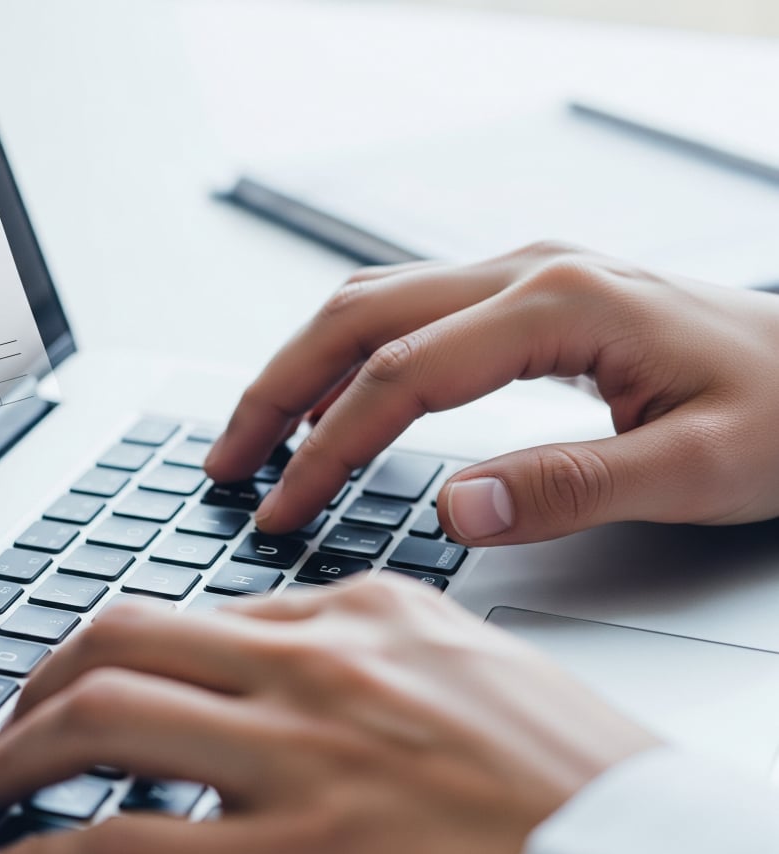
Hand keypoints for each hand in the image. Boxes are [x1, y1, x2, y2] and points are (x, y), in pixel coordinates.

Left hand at [0, 578, 655, 853]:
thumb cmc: (573, 776)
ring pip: (103, 718)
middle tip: (17, 715)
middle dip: (46, 676)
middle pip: (126, 637)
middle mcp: (319, 663)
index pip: (207, 612)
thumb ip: (381, 658)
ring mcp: (300, 753)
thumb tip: (305, 670)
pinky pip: (124, 844)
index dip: (131, 651)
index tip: (100, 677)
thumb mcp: (472, 672)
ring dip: (20, 750)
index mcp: (367, 614)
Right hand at [203, 243, 778, 542]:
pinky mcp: (526, 300)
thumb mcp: (696, 469)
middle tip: (227, 460)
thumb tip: (452, 510)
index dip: (329, 450)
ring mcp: (524, 278)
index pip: (403, 377)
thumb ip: (570, 488)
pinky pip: (410, 315)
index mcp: (561, 305)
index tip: (284, 509)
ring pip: (374, 304)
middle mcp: (528, 273)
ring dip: (301, 367)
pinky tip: (333, 407)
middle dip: (277, 389)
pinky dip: (350, 361)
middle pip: (359, 316)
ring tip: (256, 435)